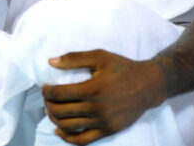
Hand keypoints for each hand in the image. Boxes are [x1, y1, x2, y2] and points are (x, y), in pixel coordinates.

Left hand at [41, 49, 166, 144]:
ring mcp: (103, 122)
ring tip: (51, 110)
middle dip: (48, 105)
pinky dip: (68, 138)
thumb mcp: (100, 56)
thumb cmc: (123, 68)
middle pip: (61, 111)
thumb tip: (51, 62)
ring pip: (69, 126)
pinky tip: (59, 130)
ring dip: (54, 119)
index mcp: (93, 89)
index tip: (44, 87)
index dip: (47, 91)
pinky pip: (83, 140)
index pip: (60, 94)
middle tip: (47, 98)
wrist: (149, 85)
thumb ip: (74, 58)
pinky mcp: (109, 130)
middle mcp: (97, 108)